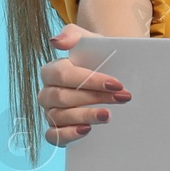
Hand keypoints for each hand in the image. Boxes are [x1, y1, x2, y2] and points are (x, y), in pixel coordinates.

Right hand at [38, 24, 131, 145]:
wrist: (110, 76)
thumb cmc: (98, 59)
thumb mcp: (91, 41)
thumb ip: (73, 35)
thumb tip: (56, 42)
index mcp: (52, 71)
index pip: (63, 74)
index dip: (89, 79)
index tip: (115, 83)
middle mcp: (47, 93)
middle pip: (63, 97)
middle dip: (93, 98)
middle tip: (121, 98)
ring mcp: (50, 113)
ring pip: (59, 117)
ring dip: (85, 116)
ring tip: (108, 115)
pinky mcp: (57, 130)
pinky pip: (53, 136)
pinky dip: (68, 134)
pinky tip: (87, 130)